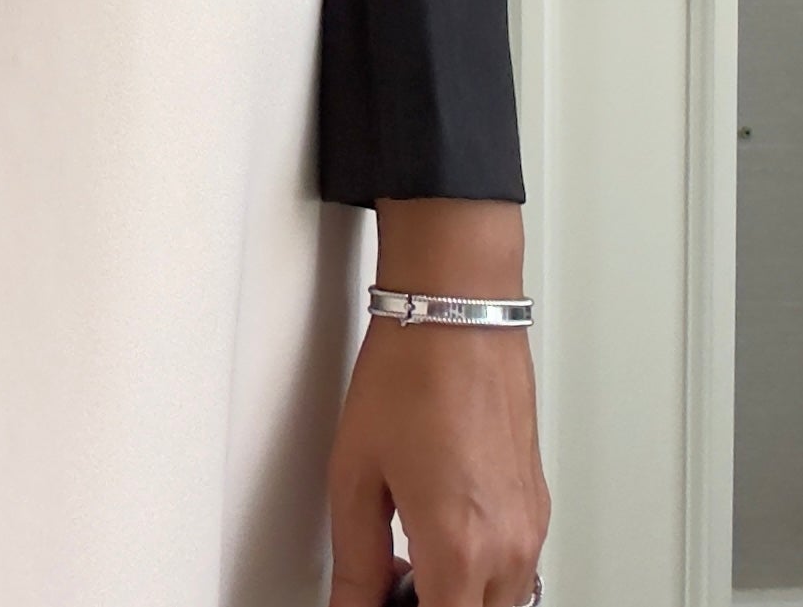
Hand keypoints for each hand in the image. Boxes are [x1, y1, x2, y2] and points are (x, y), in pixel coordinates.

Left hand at [328, 201, 549, 606]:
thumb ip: (354, 561)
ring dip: (457, 594)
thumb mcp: (354, 474)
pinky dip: (480, 569)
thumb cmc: (408, 374)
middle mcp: (507, 546)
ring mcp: (530, 526)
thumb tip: (350, 606)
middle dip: (430, 606)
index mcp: (457, 548)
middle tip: (387, 580)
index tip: (375, 600)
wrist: (456, 311)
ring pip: (502, 602)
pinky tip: (437, 530)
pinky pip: (516, 567)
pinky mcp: (538, 504)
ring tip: (406, 555)